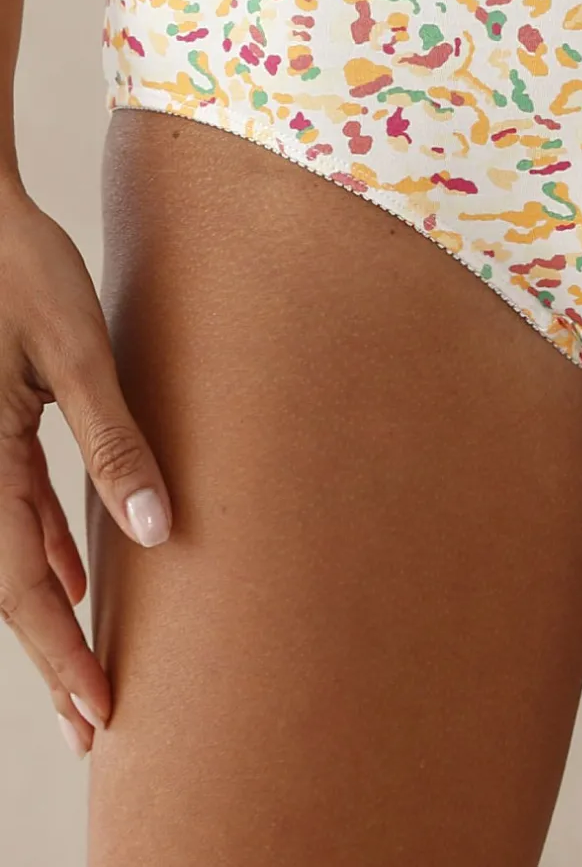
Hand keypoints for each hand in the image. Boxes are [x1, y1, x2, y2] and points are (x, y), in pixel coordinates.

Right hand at [0, 176, 171, 756]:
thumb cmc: (22, 269)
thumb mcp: (78, 353)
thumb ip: (114, 441)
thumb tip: (156, 531)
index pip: (18, 585)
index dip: (59, 653)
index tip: (98, 709)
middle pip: (6, 585)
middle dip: (51, 655)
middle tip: (93, 722)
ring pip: (7, 553)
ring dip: (49, 611)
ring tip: (89, 666)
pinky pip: (10, 507)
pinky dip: (42, 549)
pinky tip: (79, 572)